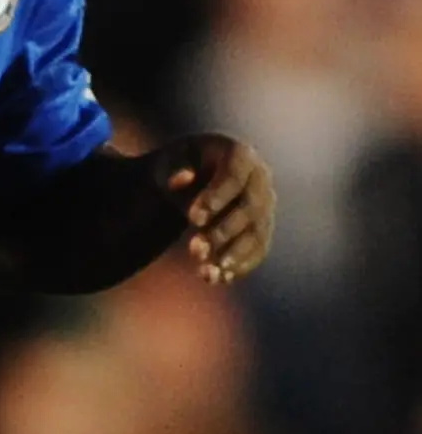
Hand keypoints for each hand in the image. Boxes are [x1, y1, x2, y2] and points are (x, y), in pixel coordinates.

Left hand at [155, 133, 275, 285]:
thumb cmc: (179, 168)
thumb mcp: (167, 164)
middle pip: (251, 208)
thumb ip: (172, 170)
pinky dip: (240, 267)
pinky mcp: (262, 229)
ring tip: (206, 272)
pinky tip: (217, 278)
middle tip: (194, 249)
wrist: (191, 182)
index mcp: (239, 154)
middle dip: (223, 231)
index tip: (193, 218)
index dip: (217, 197)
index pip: (235, 176)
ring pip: (258, 234)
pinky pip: (258, 250)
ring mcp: (265, 206)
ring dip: (233, 255)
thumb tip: (181, 179)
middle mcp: (260, 179)